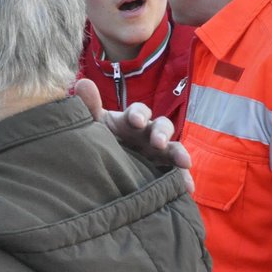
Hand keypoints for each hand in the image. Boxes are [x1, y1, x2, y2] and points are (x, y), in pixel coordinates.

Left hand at [74, 79, 193, 193]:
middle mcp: (147, 134)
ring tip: (184, 164)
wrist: (94, 168)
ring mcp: (156, 153)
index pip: (139, 111)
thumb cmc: (96, 139)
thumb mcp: (91, 125)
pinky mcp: (161, 171)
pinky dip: (183, 179)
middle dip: (162, 132)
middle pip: (162, 126)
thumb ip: (88, 107)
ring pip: (172, 149)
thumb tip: (83, 83)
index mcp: (130, 121)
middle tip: (157, 143)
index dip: (139, 114)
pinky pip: (175, 174)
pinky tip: (188, 188)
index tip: (136, 121)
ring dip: (179, 154)